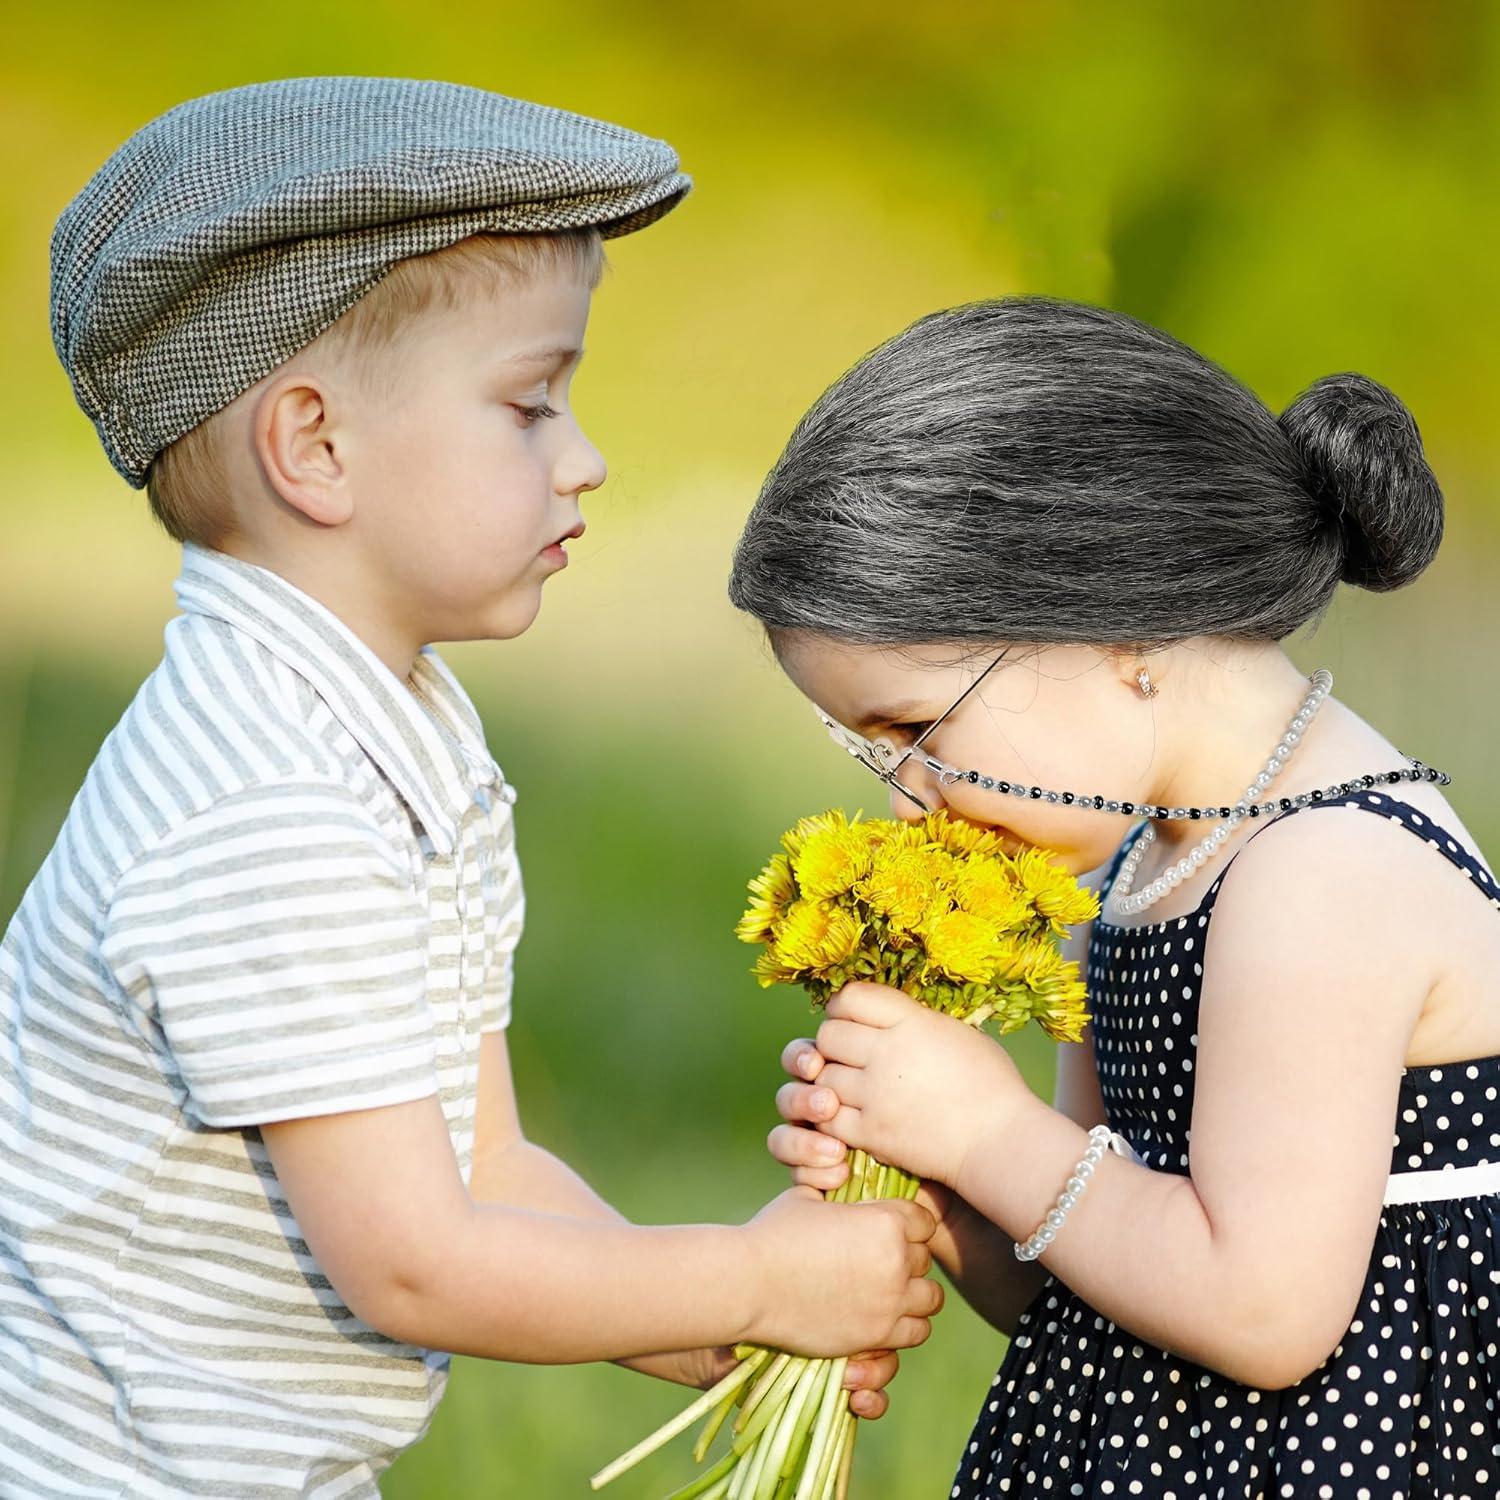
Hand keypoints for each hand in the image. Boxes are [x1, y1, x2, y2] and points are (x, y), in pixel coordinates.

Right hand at [741, 1187, 941, 1358]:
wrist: (750, 1284)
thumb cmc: (774, 1233)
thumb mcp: (809, 1196)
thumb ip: (841, 1194)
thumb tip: (847, 1178)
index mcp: (885, 1221)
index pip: (924, 1220)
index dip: (907, 1223)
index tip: (890, 1229)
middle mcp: (896, 1261)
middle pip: (925, 1258)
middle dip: (906, 1257)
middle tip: (880, 1260)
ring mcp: (890, 1301)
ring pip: (930, 1296)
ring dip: (913, 1292)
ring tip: (888, 1290)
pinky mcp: (878, 1335)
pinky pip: (917, 1330)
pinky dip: (906, 1323)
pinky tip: (883, 1315)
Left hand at [799, 982, 1035, 1188]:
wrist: (1000, 1141)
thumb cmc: (991, 1084)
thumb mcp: (958, 1032)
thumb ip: (916, 1021)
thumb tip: (883, 1016)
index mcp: (912, 1022)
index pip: (851, 997)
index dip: (843, 1006)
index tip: (850, 1018)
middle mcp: (887, 1052)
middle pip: (829, 1034)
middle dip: (833, 1042)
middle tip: (847, 1054)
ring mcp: (875, 1094)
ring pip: (822, 1076)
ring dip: (831, 1079)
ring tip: (851, 1086)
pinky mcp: (871, 1133)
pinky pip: (827, 1117)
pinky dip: (831, 1115)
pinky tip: (849, 1114)